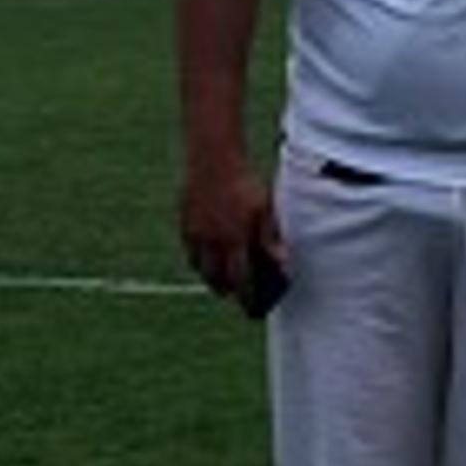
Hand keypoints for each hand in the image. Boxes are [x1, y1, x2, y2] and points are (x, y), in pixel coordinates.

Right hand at [179, 152, 282, 309]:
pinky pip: (189, 251)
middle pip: (216, 279)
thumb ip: (270, 237)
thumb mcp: (264, 208)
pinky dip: (198, 260)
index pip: (240, 280)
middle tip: (234, 295)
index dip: (246, 298)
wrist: (212, 157)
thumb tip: (282, 262)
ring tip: (220, 280)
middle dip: (226, 290)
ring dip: (210, 277)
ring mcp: (194, 233)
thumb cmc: (244, 181)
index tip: (251, 308)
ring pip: (200, 268)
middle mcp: (212, 241)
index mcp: (235, 239)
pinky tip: (206, 258)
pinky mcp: (183, 224)